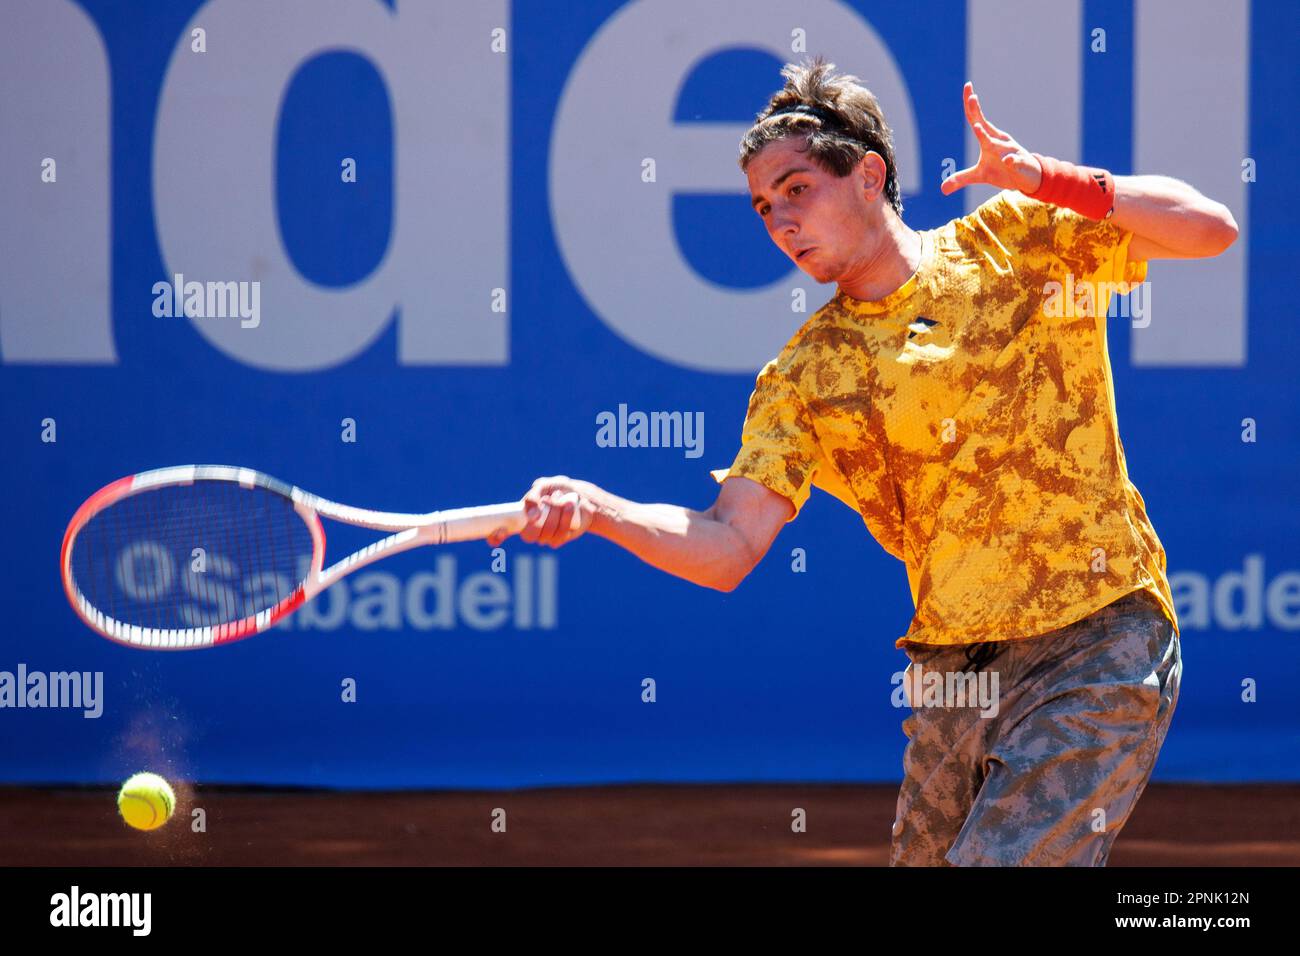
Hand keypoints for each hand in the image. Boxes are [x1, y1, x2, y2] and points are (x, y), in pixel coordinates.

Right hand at [486, 476, 597, 548]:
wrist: (581, 496)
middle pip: (528, 536)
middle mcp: (530, 529)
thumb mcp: (543, 486)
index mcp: (520, 516)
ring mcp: (544, 537)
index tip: (498, 533)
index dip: (496, 536)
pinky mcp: (559, 539)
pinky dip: (566, 516)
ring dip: (556, 512)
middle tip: (548, 500)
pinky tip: (570, 506)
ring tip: (562, 497)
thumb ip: (533, 496)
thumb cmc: (557, 489)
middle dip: (541, 518)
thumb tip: (531, 515)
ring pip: (546, 534)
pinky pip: (560, 535)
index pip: (501, 532)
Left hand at [940, 81, 1042, 195]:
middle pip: (985, 125)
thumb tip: (942, 189)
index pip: (977, 119)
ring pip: (998, 143)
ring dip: (987, 137)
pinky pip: (1015, 160)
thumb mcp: (980, 176)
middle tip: (971, 97)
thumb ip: (961, 179)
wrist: (1028, 178)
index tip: (967, 88)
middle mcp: (999, 141)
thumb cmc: (1003, 171)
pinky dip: (1011, 160)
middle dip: (977, 111)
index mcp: (989, 139)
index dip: (971, 106)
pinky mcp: (1019, 163)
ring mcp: (1010, 151)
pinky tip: (1007, 161)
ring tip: (977, 127)